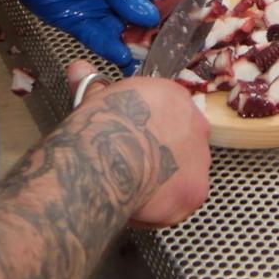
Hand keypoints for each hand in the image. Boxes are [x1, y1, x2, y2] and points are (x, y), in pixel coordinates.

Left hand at [7, 0, 181, 63]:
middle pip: (150, 18)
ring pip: (127, 33)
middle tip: (168, 52)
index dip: (178, 9)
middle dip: (159, 34)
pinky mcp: (80, 23)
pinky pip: (101, 40)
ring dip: (138, 46)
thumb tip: (148, 16)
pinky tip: (124, 57)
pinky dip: (113, 50)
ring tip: (148, 59)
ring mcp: (102, 8)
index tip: (190, 29)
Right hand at [63, 62, 210, 227]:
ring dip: (164, 183)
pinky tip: (138, 206)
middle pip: (181, 143)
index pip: (169, 114)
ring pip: (183, 174)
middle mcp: (196, 124)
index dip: (149, 131)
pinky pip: (179, 202)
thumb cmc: (100, 125)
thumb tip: (78, 68)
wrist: (109, 158)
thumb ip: (92, 86)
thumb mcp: (94, 98)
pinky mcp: (196, 191)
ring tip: (134, 190)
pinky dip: (161, 209)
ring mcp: (200, 159)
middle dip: (159, 156)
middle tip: (132, 168)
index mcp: (174, 98)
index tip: (131, 142)